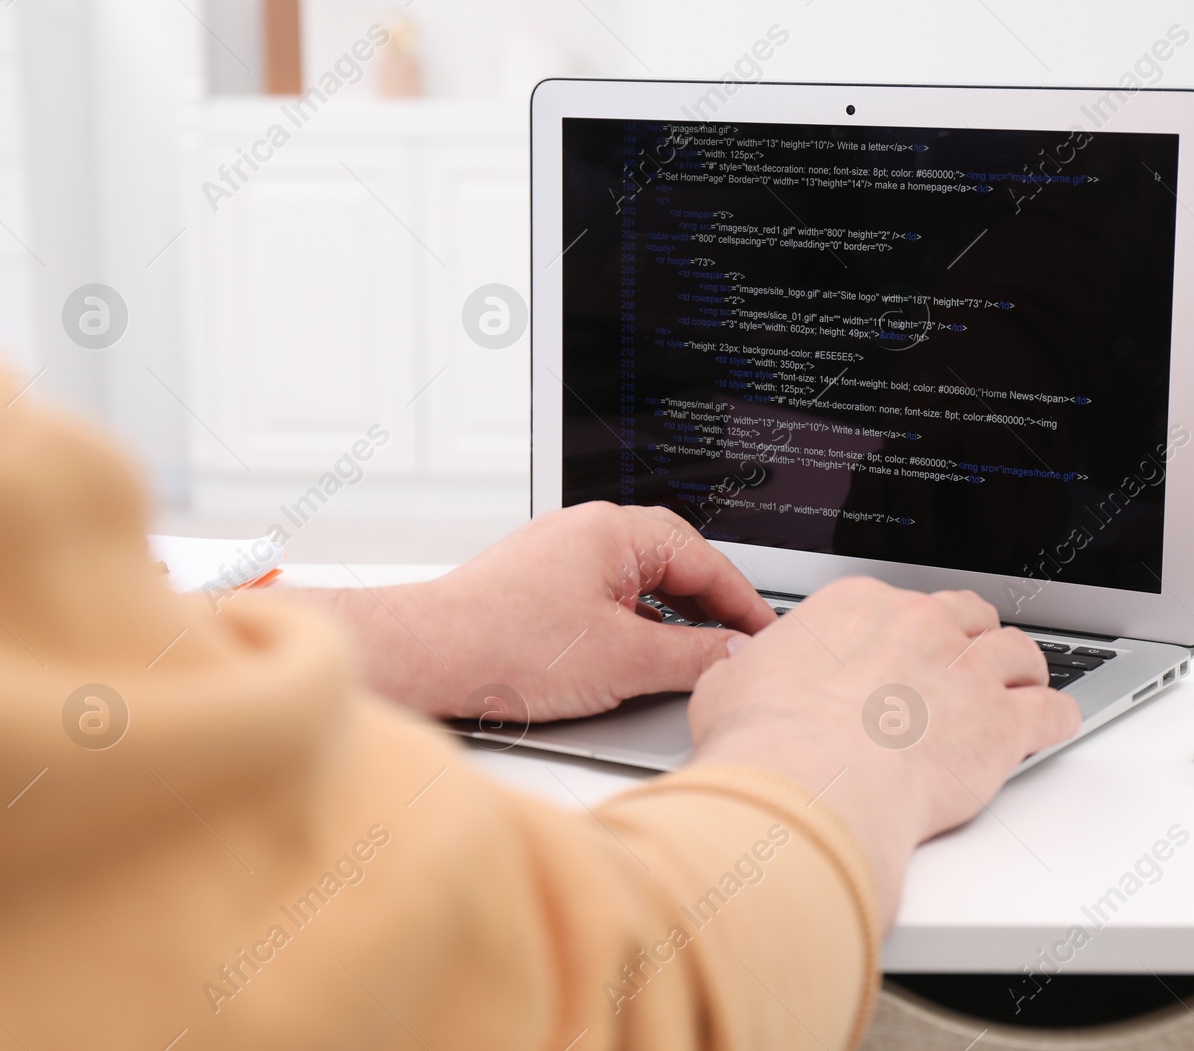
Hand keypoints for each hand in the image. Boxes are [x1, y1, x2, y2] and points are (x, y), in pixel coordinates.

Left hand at [291, 502, 776, 721]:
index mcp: (616, 530)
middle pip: (673, 566)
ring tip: (687, 662)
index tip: (766, 637)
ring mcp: (559, 554)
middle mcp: (587, 530)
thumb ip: (695, 655)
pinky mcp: (537, 583)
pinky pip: (604, 597)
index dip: (745, 604)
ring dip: (667, 621)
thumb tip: (735, 653)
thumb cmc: (505, 647)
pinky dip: (630, 626)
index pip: (706, 561)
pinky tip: (632, 663)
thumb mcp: (625, 660)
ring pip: (637, 584)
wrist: (427, 658)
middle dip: (708, 609)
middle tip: (737, 649)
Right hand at [687, 576, 1081, 929]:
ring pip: (1017, 653)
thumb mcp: (730, 685)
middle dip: (969, 637)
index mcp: (856, 607)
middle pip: (965, 615)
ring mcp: (965, 671)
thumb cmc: (768, 740)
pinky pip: (1052, 710)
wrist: (810, 784)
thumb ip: (749, 669)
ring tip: (1019, 686)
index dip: (905, 632)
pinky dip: (1057, 718)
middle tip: (964, 664)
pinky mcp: (1001, 725)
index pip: (897, 604)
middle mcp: (919, 627)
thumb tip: (740, 668)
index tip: (903, 650)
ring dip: (1020, 670)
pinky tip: (1053, 725)